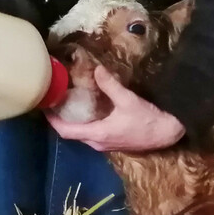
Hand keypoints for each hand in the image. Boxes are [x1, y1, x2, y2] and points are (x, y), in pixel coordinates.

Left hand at [45, 65, 184, 151]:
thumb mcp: (128, 100)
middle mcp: (98, 143)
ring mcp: (106, 145)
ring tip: (68, 104)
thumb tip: (96, 69)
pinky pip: (92, 134)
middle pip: (72, 133)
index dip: (53, 121)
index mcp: (97, 134)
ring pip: (83, 134)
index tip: (44, 108)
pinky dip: (85, 123)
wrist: (169, 134)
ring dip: (74, 121)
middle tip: (55, 102)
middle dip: (61, 119)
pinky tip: (88, 110)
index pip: (66, 131)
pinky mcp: (114, 142)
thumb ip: (110, 85)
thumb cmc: (148, 120)